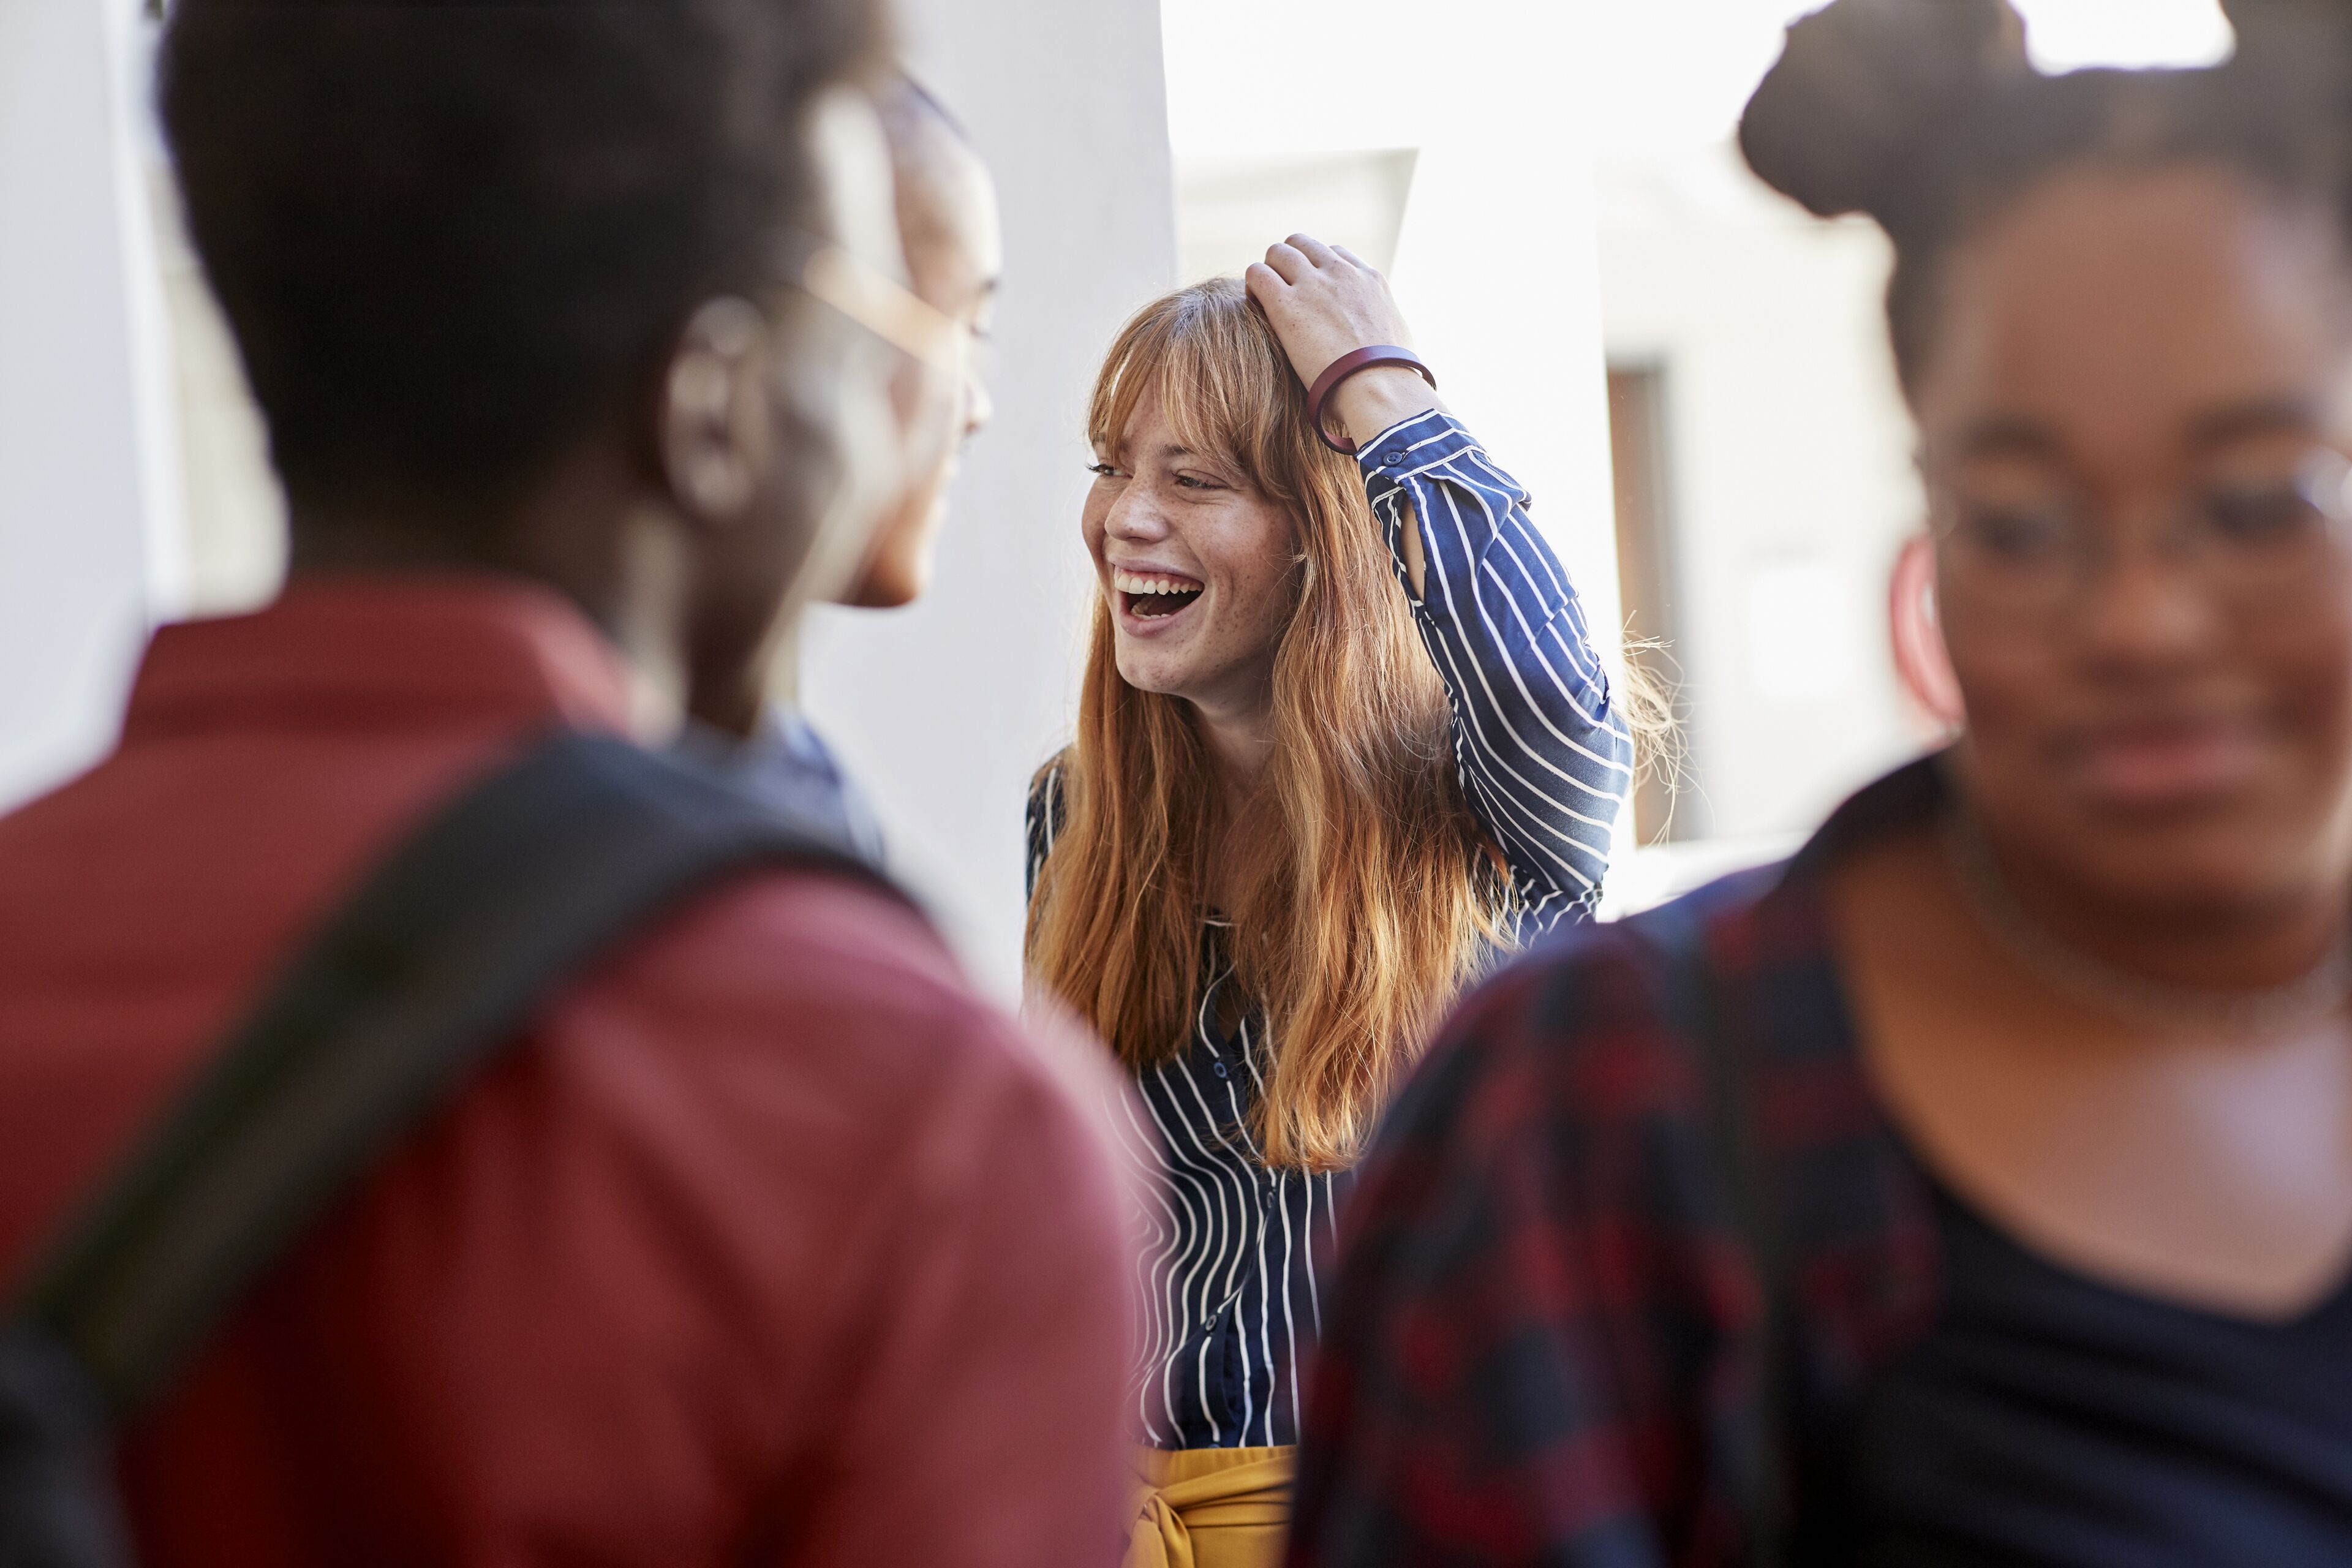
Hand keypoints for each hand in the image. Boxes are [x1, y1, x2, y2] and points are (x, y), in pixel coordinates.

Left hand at [1245, 233, 1441, 450]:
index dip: (1318, 270)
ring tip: (1265, 299)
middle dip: (1289, 263)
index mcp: (1370, 280)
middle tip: (1282, 291)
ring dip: (1269, 271)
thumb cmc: (1390, 379)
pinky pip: (1258, 274)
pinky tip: (1256, 305)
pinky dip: (1253, 285)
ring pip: (1279, 252)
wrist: (1379, 387)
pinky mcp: (1287, 304)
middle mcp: (1342, 273)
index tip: (1311, 291)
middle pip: (1304, 245)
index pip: (1335, 255)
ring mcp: (1314, 284)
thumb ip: (1384, 330)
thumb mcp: (1398, 341)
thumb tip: (1384, 344)